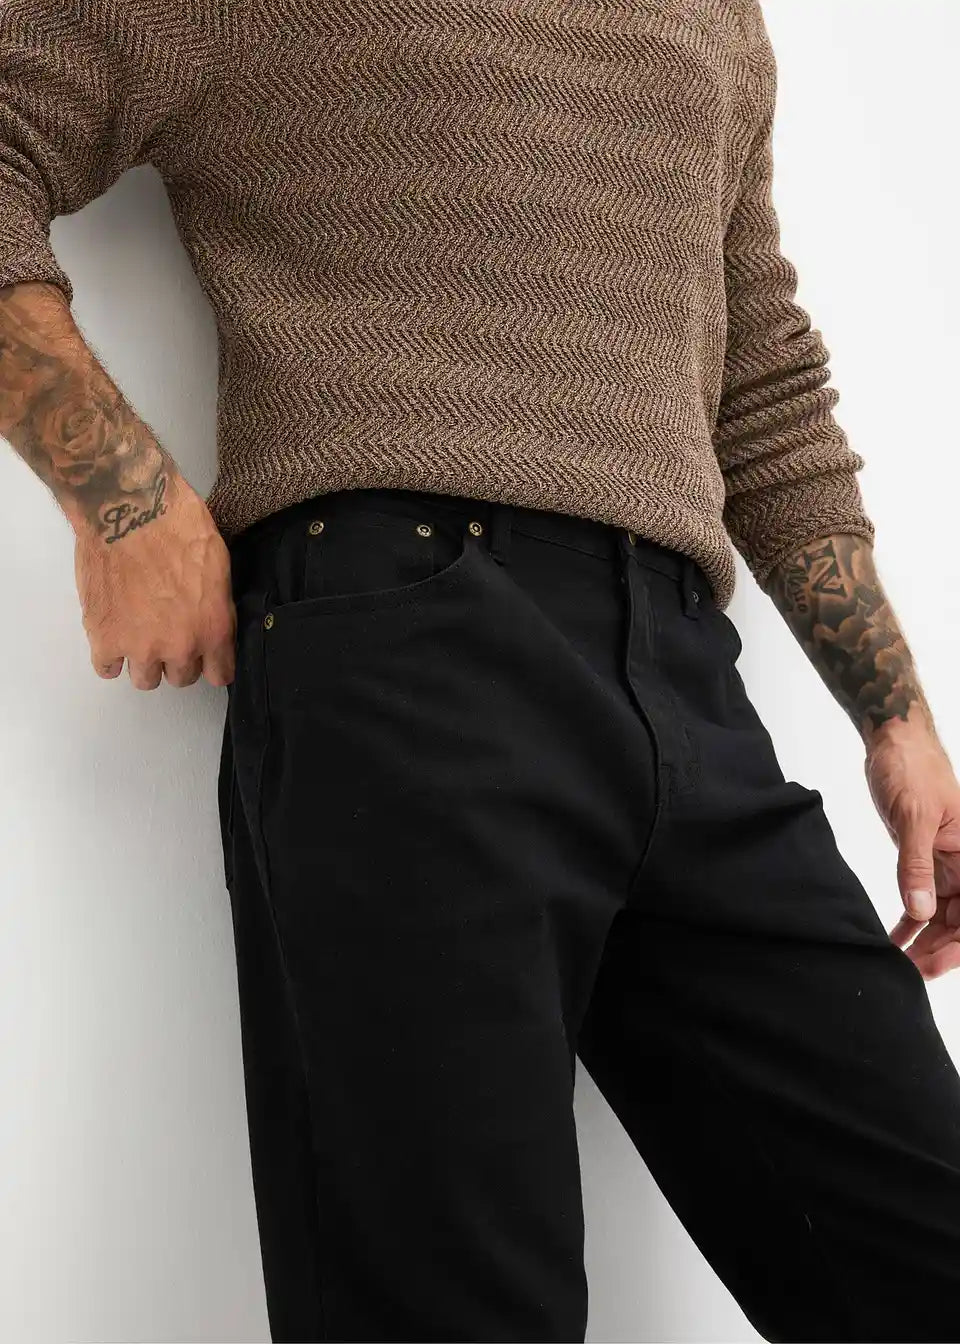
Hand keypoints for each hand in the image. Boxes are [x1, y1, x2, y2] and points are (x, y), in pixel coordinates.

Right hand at [74, 471, 235, 689]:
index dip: (213, 663)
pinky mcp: (103, 638)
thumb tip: (212, 621)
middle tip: (167, 631)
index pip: (220, 674)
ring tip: (139, 633)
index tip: (206, 655)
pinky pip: (106, 668)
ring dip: (144, 660)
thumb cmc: (179, 524)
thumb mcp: (218, 565)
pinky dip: (110, 656)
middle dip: (177, 657)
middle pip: (181, 677)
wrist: (129, 509)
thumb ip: (217, 605)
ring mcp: (139, 647)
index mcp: (214, 629)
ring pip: (145, 679)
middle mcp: (179, 647)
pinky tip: (113, 635)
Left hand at [864, 726, 959, 978]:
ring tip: (898, 962)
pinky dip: (913, 920)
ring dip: (925, 941)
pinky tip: (896, 939)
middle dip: (939, 950)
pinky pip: (926, 898)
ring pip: (945, 915)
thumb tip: (922, 912)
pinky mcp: (928, 859)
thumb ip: (917, 865)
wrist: (893, 741)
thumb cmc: (911, 768)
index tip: (933, 966)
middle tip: (906, 971)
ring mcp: (950, 863)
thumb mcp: (914, 816)